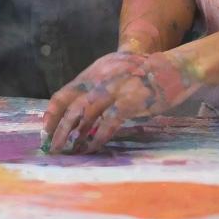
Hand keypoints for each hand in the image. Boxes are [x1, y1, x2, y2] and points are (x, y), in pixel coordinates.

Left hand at [43, 50, 201, 153]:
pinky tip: (92, 149)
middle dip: (58, 128)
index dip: (52, 113)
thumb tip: (81, 110)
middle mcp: (100, 78)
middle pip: (71, 106)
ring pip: (85, 115)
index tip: (45, 130)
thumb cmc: (144, 73)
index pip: (64, 93)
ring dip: (74, 136)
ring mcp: (114, 89)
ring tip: (68, 152)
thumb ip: (98, 86)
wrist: (172, 67)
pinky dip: (98, 138)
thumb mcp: (115, 71)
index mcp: (94, 72)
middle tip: (52, 147)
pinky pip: (108, 123)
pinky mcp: (129, 101)